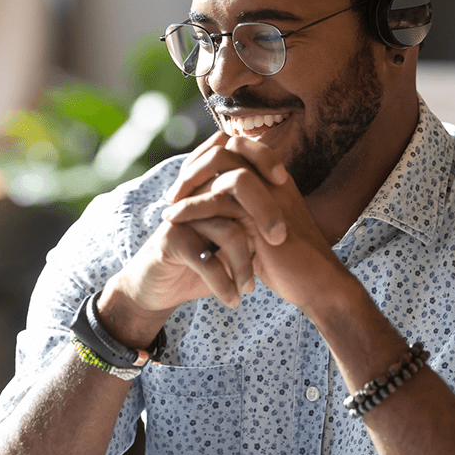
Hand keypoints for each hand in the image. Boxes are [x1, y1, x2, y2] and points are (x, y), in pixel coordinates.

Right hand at [101, 132, 287, 324]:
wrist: (159, 288)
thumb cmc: (202, 262)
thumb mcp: (230, 241)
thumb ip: (252, 222)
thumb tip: (295, 214)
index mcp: (211, 187)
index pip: (239, 155)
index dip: (264, 159)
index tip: (286, 183)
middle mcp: (196, 195)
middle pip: (237, 186)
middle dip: (265, 214)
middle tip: (278, 241)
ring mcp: (182, 216)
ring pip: (228, 230)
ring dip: (244, 264)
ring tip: (250, 288)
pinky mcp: (170, 241)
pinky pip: (206, 260)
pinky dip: (223, 284)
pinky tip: (232, 300)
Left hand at [161, 133, 340, 309]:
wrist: (315, 284)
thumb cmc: (289, 261)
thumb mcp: (261, 228)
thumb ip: (242, 210)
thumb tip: (212, 202)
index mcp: (275, 178)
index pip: (237, 146)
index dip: (207, 157)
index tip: (187, 180)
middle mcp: (272, 178)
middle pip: (227, 147)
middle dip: (195, 165)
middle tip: (175, 191)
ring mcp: (269, 192)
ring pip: (221, 166)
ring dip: (189, 182)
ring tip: (169, 204)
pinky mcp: (261, 214)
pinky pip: (218, 199)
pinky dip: (190, 207)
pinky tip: (173, 219)